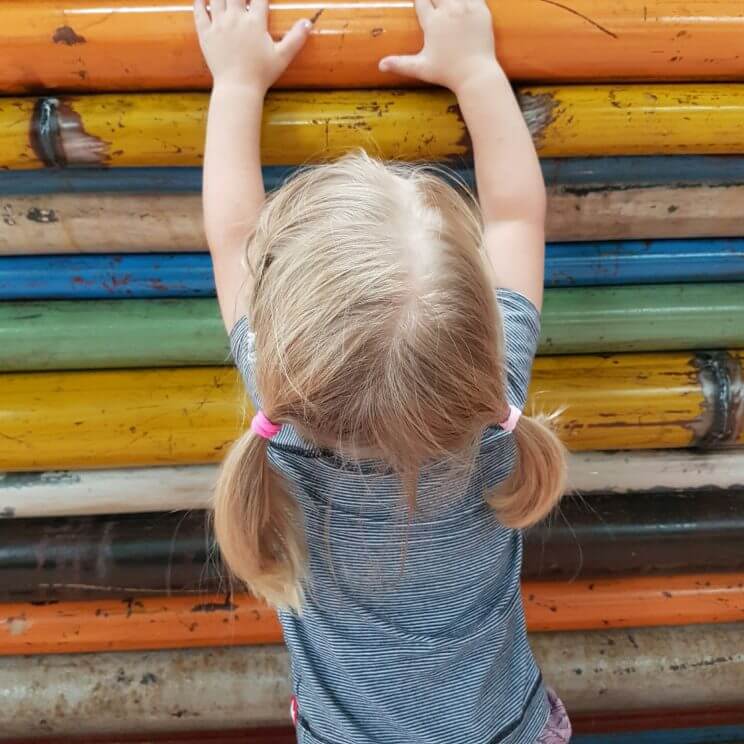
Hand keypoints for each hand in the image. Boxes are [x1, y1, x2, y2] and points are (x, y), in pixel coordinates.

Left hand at [194, 0, 310, 92]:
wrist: (237, 89)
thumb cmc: (261, 75)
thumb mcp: (282, 57)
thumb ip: (296, 38)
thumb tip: (309, 22)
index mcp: (255, 23)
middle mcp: (236, 19)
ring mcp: (219, 25)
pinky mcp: (205, 34)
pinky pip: (199, 11)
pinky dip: (200, 1)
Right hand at [379, 0, 499, 93]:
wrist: (475, 75)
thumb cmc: (447, 74)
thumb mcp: (421, 68)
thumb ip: (400, 64)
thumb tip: (380, 65)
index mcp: (432, 23)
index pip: (422, 1)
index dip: (420, 0)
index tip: (420, 3)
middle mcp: (449, 11)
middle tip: (433, 4)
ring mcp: (466, 8)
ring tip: (445, 3)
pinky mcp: (481, 10)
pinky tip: (462, 1)